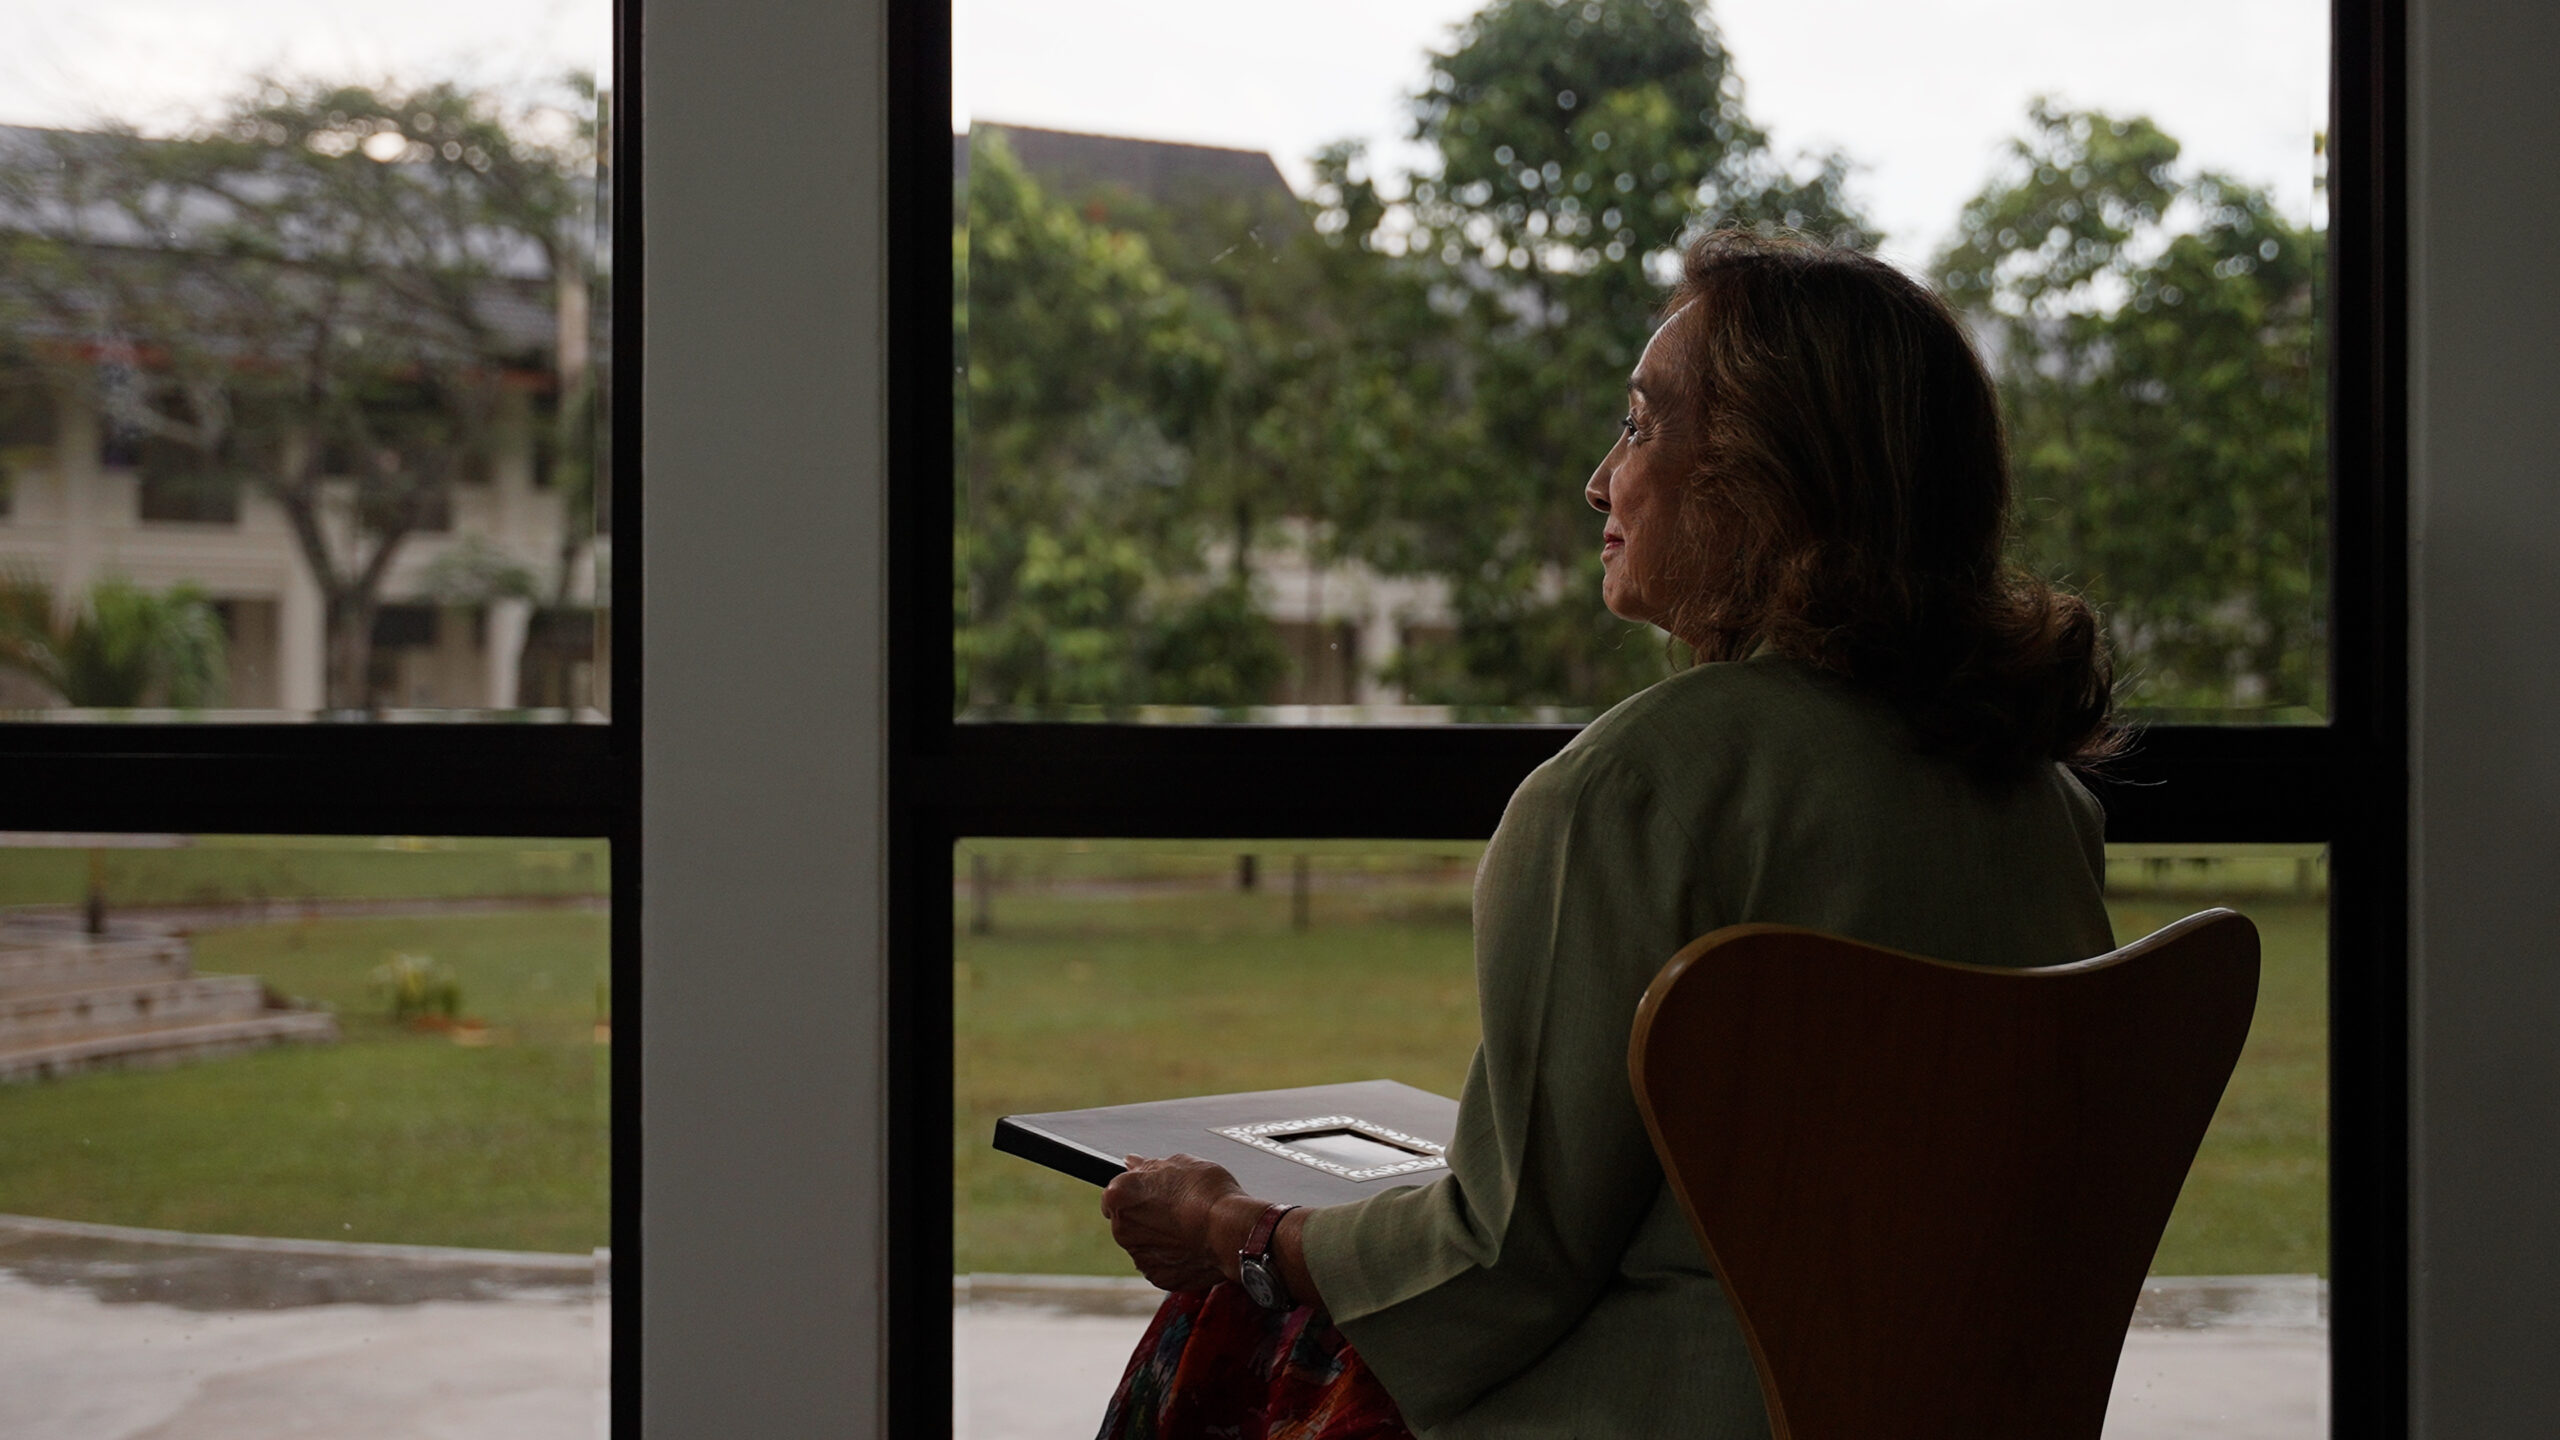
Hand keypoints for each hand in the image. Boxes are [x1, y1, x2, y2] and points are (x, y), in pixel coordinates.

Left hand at [1101, 1153, 1247, 1292]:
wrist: (1230, 1231)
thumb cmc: (1208, 1194)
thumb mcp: (1179, 1162)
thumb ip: (1149, 1165)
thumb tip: (1134, 1164)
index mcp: (1119, 1196)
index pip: (1116, 1194)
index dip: (1138, 1192)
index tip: (1155, 1192)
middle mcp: (1122, 1228)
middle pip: (1128, 1221)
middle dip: (1147, 1217)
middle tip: (1177, 1209)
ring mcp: (1139, 1255)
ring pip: (1145, 1245)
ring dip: (1160, 1239)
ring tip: (1189, 1228)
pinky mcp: (1158, 1276)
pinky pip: (1161, 1264)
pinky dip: (1173, 1258)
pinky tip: (1193, 1246)